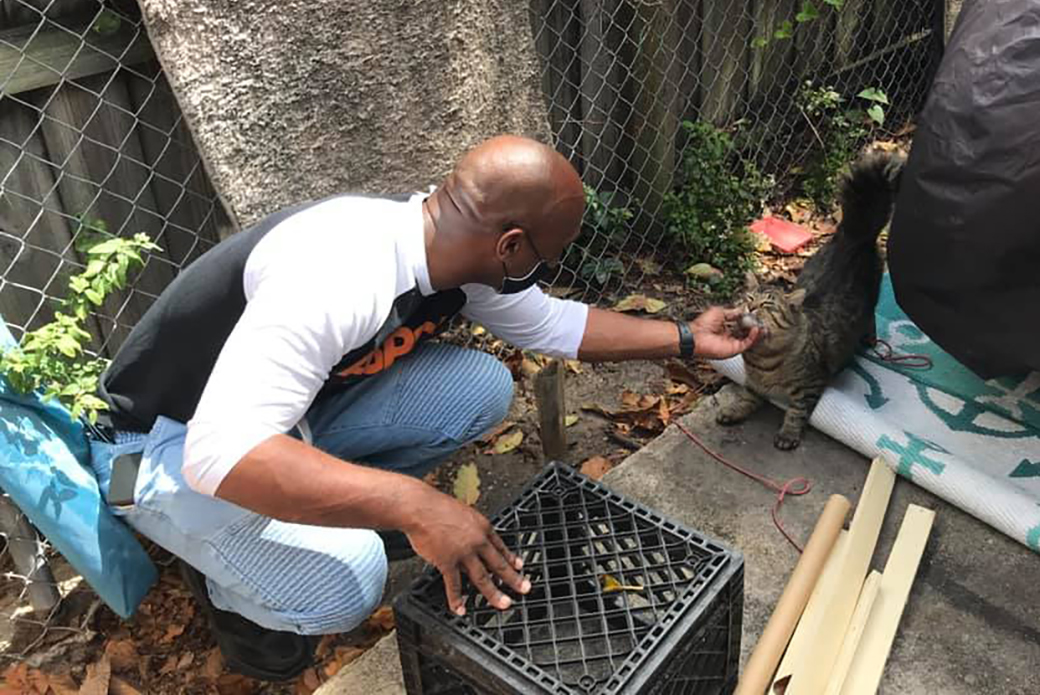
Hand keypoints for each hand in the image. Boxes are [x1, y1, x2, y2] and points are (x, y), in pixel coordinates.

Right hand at [403, 487, 530, 614]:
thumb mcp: (463, 513)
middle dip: (514, 579)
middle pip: (499, 564)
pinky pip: (454, 585)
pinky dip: (456, 600)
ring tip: (503, 604)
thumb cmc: (437, 507)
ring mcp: (464, 553)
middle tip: (524, 588)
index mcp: (482, 527)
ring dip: (494, 594)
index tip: (519, 566)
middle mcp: (477, 541)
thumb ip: (470, 528)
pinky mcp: (447, 562)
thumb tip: (472, 536)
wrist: (421, 508)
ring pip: (483, 578)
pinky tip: (460, 609)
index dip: (511, 558)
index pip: (500, 546)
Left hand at [690, 307, 760, 358]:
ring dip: (757, 333)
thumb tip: (741, 311)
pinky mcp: (734, 349)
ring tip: (761, 325)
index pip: (741, 326)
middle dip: (755, 328)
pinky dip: (753, 337)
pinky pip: (747, 344)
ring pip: (749, 340)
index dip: (748, 321)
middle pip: (747, 334)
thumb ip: (732, 313)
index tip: (754, 316)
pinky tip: (756, 330)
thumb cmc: (702, 325)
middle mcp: (729, 338)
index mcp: (725, 329)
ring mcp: (732, 344)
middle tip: (761, 322)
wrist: (695, 336)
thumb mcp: (719, 312)